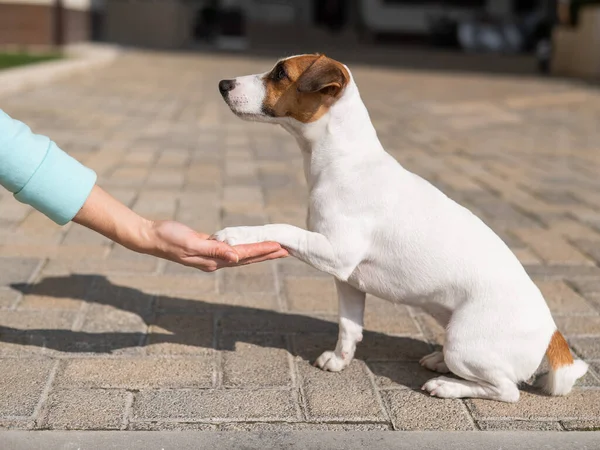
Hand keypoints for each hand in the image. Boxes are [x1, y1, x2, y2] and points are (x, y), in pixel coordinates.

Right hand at [73, 186, 287, 271]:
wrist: (150, 237)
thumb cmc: (168, 238)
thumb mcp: (190, 242)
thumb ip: (213, 250)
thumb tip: (236, 257)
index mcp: (214, 260)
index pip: (244, 256)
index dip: (262, 251)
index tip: (280, 247)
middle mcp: (216, 261)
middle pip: (247, 258)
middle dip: (268, 254)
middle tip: (288, 250)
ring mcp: (212, 256)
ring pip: (242, 255)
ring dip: (259, 252)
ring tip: (276, 248)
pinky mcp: (208, 248)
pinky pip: (232, 248)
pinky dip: (245, 247)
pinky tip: (251, 246)